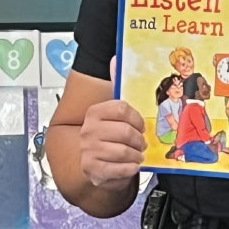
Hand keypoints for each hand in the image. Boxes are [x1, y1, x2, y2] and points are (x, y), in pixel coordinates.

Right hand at [78, 62, 146, 190]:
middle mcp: (88, 130)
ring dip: (136, 155)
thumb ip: (116, 87)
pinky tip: (129, 165)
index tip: (140, 126)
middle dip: (139, 140)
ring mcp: (89, 151)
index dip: (138, 119)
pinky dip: (131, 168)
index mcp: (94, 113)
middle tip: (140, 144)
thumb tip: (115, 58)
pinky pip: (122, 169)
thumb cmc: (107, 138)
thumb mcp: (112, 114)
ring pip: (125, 151)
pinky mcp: (93, 170)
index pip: (122, 109)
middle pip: (126, 132)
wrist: (93, 165)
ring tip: (135, 155)